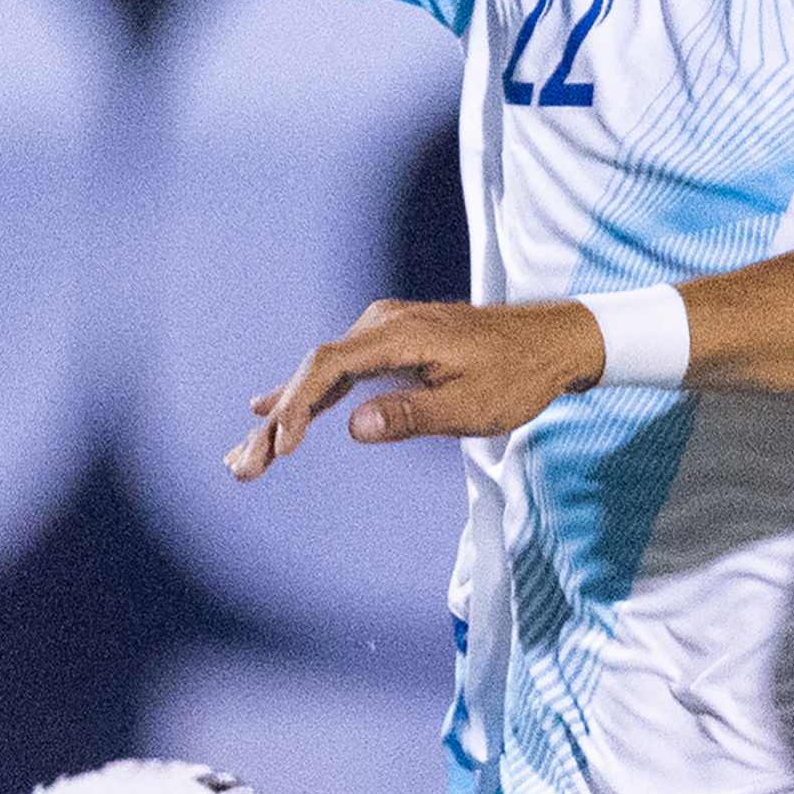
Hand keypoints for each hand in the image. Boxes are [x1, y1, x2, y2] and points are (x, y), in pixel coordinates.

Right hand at [224, 299, 604, 480]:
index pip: (328, 368)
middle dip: (276, 424)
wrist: (552, 342)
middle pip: (313, 373)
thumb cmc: (517, 376)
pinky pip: (339, 372)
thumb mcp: (471, 406)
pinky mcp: (391, 344)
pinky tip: (269, 411)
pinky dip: (308, 398)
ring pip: (321, 375)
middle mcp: (383, 324)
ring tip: (245, 459)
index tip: (280, 448)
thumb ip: (412, 415)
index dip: (296, 407)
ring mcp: (384, 331)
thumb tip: (355, 426)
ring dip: (285, 417)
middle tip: (241, 469)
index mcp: (399, 334)